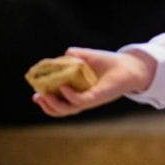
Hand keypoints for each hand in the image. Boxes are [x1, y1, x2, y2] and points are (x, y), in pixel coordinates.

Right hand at [32, 47, 156, 116]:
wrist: (129, 66)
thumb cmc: (109, 63)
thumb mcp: (88, 56)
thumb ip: (75, 54)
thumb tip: (65, 54)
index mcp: (77, 91)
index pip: (59, 101)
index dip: (46, 100)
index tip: (35, 93)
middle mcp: (82, 98)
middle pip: (60, 109)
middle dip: (46, 105)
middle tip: (37, 96)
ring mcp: (88, 100)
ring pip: (67, 110)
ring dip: (54, 104)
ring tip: (44, 95)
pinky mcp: (96, 98)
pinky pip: (80, 101)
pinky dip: (70, 96)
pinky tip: (63, 87)